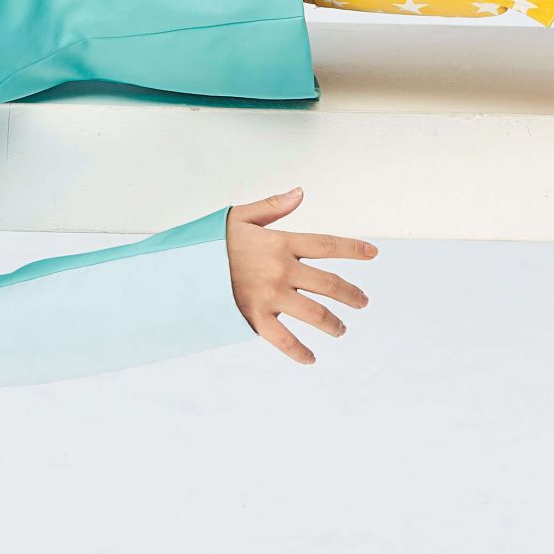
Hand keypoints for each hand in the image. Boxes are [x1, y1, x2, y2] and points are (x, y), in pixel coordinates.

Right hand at [226, 186, 376, 364]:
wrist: (179, 268)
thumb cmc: (209, 242)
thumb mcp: (239, 217)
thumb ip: (272, 206)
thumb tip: (300, 194)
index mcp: (280, 243)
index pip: (327, 245)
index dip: (353, 249)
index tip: (373, 253)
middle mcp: (281, 270)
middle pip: (330, 283)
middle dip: (351, 294)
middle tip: (362, 301)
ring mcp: (270, 296)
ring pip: (315, 313)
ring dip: (334, 323)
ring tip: (341, 329)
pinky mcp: (254, 318)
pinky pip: (284, 340)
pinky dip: (300, 352)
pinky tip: (311, 359)